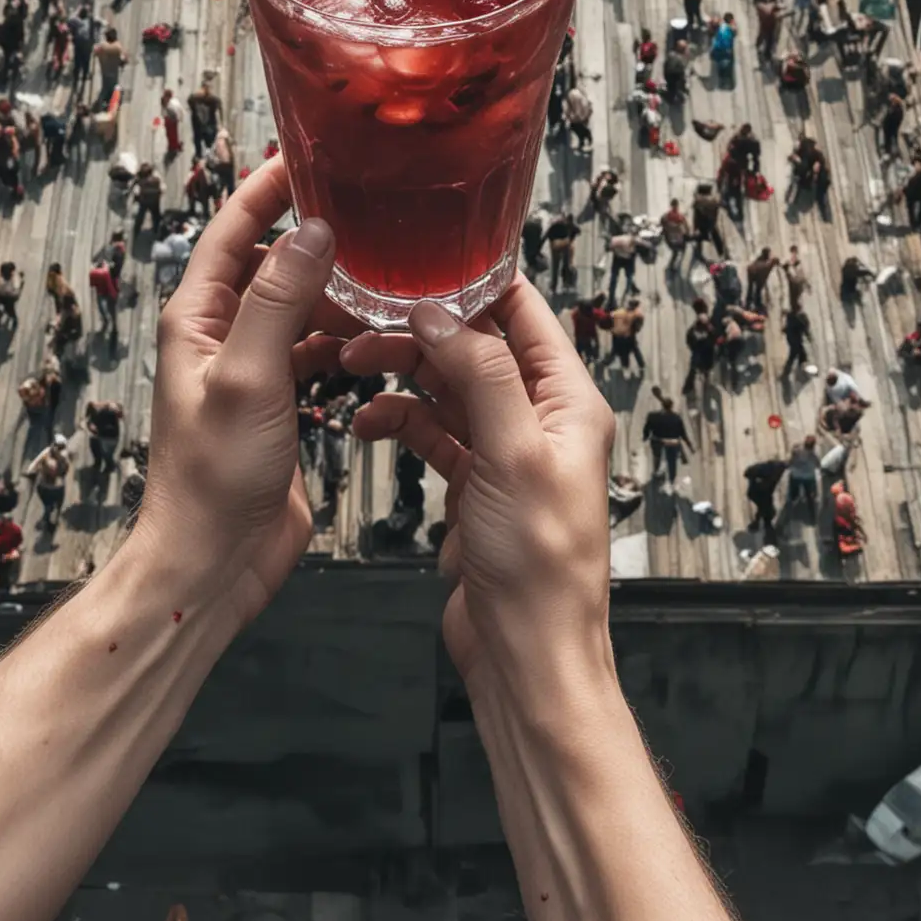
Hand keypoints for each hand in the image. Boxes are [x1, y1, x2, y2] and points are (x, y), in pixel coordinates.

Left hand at [136, 156, 344, 629]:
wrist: (214, 562)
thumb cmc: (213, 477)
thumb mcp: (247, 377)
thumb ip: (278, 301)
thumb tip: (313, 231)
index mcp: (198, 318)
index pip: (232, 232)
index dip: (267, 189)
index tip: (309, 154)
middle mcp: (221, 336)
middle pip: (272, 265)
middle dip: (317, 239)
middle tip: (371, 212)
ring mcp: (251, 371)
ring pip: (300, 310)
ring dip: (338, 294)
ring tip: (387, 277)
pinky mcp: (279, 405)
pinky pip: (316, 353)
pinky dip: (345, 341)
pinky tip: (376, 339)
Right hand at [341, 280, 614, 692]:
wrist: (526, 654)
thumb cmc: (540, 567)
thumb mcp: (513, 455)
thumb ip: (480, 377)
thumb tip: (441, 315)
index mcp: (568, 401)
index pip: (524, 315)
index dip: (475, 285)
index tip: (419, 265)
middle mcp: (541, 420)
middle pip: (476, 349)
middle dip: (420, 332)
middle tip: (363, 326)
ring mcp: (505, 453)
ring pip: (448, 389)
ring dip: (402, 376)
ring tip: (352, 370)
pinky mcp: (475, 486)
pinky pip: (433, 434)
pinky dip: (399, 423)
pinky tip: (367, 425)